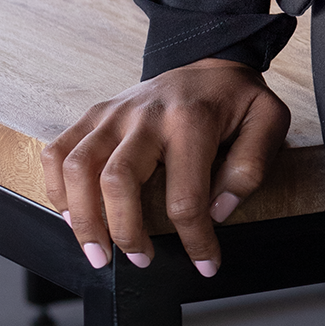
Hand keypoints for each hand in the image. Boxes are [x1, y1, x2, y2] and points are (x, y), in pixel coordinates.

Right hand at [41, 59, 290, 277]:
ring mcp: (116, 112)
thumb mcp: (268, 121)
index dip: (195, 240)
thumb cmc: (237, 100)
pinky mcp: (96, 113)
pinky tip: (72, 213)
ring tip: (98, 252)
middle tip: (139, 260)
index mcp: (192, 119)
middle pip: (118, 180)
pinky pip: (58, 150)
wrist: (212, 61)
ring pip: (79, 166)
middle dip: (125, 233)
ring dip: (82, 218)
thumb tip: (218, 211)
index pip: (186, 196)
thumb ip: (252, 165)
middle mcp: (147, 114)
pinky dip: (56, 187)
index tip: (206, 264)